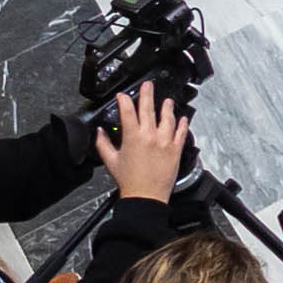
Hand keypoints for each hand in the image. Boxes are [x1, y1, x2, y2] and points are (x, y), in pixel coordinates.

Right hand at [95, 82, 188, 207]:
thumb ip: (103, 144)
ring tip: (167, 100)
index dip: (124, 100)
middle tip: (148, 85)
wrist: (145, 196)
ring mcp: (165, 142)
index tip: (122, 95)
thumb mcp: (110, 161)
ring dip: (167, 107)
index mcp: (132, 137)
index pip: (127, 111)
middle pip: (148, 108)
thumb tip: (99, 132)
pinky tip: (183, 118)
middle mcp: (150, 136)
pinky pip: (181, 133)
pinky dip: (183, 124)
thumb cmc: (129, 181)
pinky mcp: (176, 150)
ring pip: (168, 118)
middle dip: (147, 94)